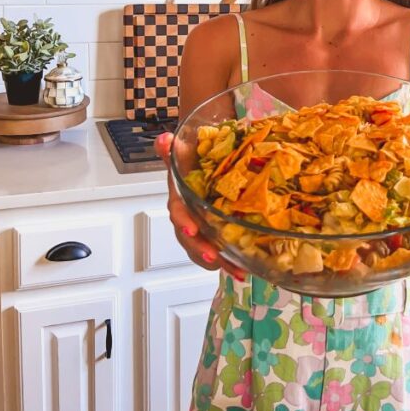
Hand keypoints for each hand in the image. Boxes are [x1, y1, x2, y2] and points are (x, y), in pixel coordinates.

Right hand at [154, 132, 245, 280]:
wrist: (202, 165)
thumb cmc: (193, 162)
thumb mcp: (184, 153)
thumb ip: (172, 149)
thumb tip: (164, 139)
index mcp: (180, 199)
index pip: (178, 211)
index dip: (183, 221)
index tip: (191, 229)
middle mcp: (188, 217)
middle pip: (190, 238)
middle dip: (202, 249)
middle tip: (215, 257)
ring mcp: (201, 229)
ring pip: (205, 249)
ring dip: (220, 262)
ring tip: (237, 271)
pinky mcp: (215, 235)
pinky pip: (220, 252)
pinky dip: (231, 263)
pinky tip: (245, 270)